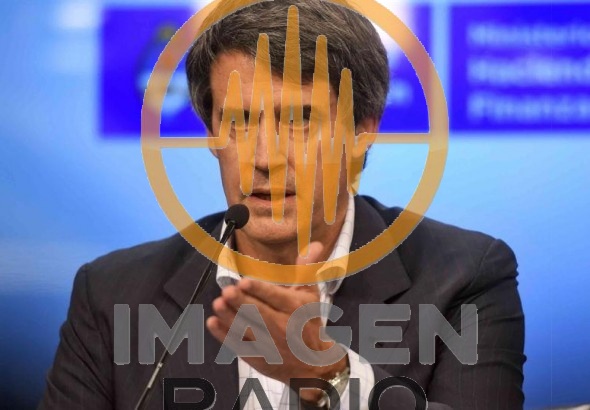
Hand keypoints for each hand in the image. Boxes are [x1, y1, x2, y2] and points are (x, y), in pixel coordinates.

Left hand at [206, 241, 347, 400]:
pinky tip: (212, 322)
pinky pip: (238, 345)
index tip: (244, 282)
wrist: (314, 364)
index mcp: (295, 307)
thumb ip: (305, 269)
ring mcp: (268, 343)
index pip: (275, 297)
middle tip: (227, 291)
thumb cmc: (309, 323)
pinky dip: (223, 335)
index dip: (259, 290)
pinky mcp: (256, 356)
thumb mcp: (311, 295)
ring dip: (230, 317)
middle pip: (259, 313)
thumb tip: (312, 243)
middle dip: (242, 302)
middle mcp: (282, 326)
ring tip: (217, 304)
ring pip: (246, 329)